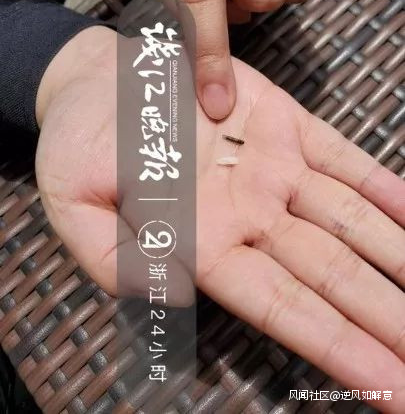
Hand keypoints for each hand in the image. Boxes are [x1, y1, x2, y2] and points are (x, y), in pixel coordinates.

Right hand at [36, 27, 404, 411]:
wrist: (96, 82)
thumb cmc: (78, 147)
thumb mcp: (76, 210)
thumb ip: (117, 262)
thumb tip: (172, 295)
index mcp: (200, 245)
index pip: (283, 308)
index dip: (338, 347)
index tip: (390, 389)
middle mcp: (248, 214)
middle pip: (332, 275)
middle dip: (386, 318)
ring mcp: (270, 167)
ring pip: (349, 221)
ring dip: (399, 257)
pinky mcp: (280, 122)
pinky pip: (342, 157)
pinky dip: (383, 184)